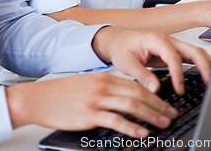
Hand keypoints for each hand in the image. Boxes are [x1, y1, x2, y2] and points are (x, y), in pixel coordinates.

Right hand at [6, 71, 177, 137]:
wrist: (39, 98)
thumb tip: (126, 98)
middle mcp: (103, 86)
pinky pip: (115, 121)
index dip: (154, 95)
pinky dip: (131, 127)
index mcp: (105, 77)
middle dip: (158, 105)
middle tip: (171, 115)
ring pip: (131, 106)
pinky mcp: (89, 114)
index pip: (136, 85)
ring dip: (151, 116)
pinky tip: (141, 133)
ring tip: (163, 124)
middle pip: (138, 94)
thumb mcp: (88, 84)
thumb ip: (106, 89)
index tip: (166, 103)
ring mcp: (97, 100)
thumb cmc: (62, 94)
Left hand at [92, 28, 210, 92]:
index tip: (180, 90)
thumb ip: (142, 75)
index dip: (179, 74)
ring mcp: (171, 44)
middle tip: (209, 83)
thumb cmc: (121, 47)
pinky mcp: (172, 51)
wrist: (116, 39)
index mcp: (156, 40)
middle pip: (192, 50)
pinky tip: (205, 75)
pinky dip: (200, 64)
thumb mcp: (126, 63)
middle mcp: (167, 40)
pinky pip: (190, 56)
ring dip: (205, 64)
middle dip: (203, 66)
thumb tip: (156, 88)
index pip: (174, 57)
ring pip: (194, 52)